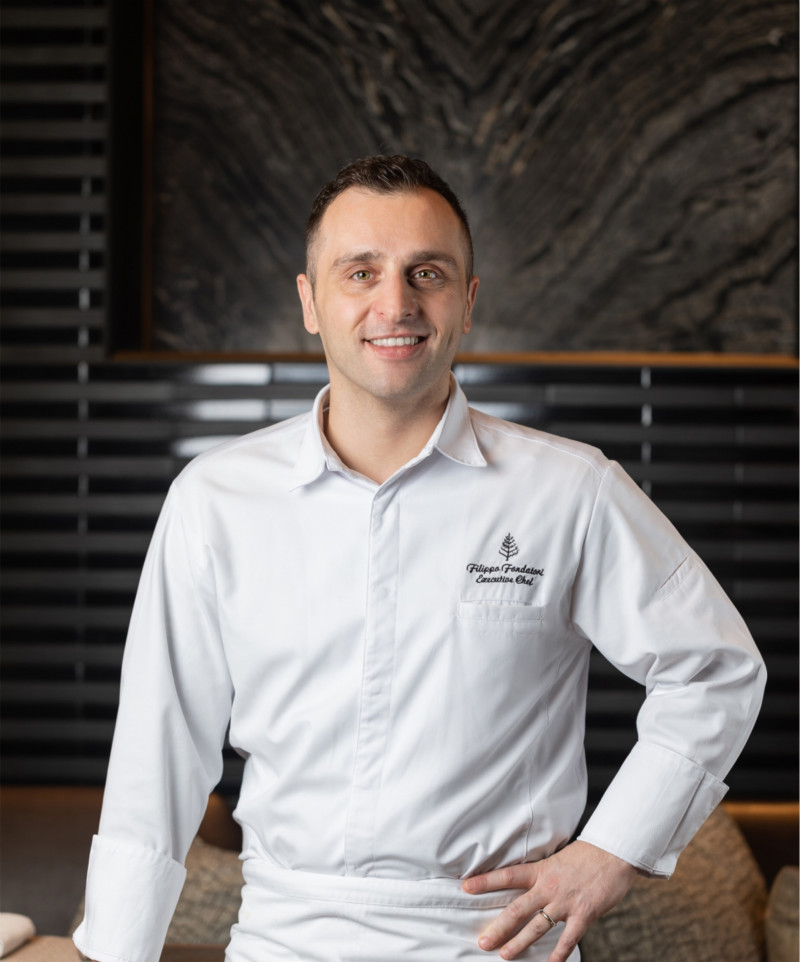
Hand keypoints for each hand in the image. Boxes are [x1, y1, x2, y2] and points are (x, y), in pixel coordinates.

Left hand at [461, 840, 637, 960]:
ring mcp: (565, 902)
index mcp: (540, 870)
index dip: (485, 881)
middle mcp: (549, 886)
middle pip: (517, 909)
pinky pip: (568, 939)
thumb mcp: (556, 858)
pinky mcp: (584, 914)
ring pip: (537, 927)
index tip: (465, 887)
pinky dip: (558, 955)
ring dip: (520, 944)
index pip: (507, 876)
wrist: (613, 853)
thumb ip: (541, 873)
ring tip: (504, 956)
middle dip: (498, 928)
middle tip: (482, 942)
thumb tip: (525, 884)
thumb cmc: (585, 855)